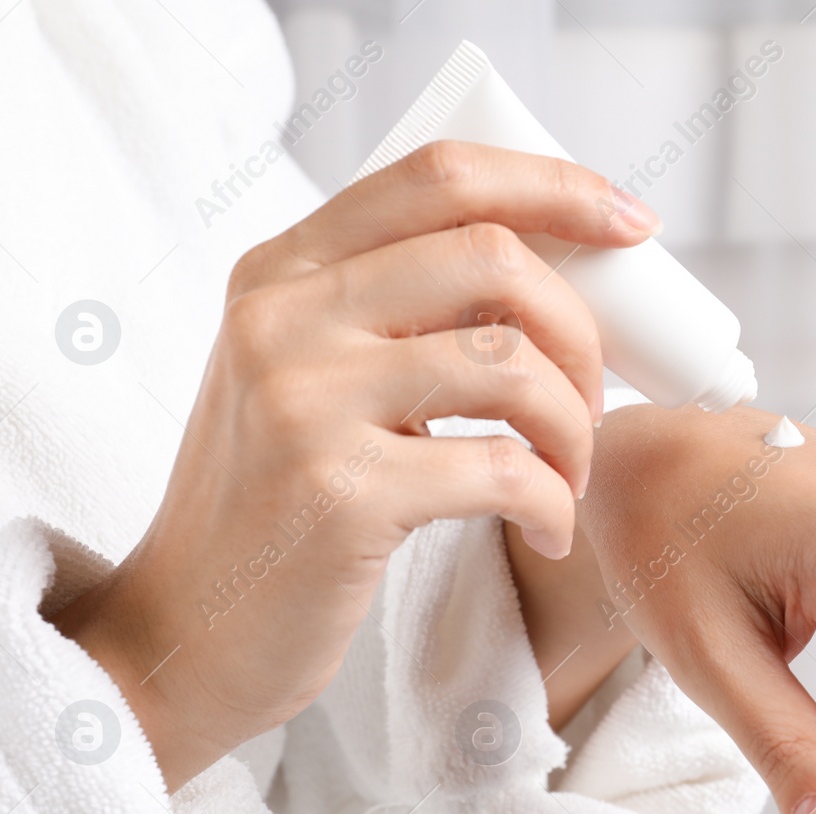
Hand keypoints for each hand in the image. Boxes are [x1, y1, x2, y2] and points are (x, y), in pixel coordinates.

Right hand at [51, 142, 660, 788]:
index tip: (630, 223)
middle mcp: (281, 316)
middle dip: (580, 328)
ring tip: (568, 474)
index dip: (553, 186)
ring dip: (575, 426)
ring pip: (511, 361)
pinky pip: (506, 469)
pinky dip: (554, 504)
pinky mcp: (339, 493)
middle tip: (593, 398)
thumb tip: (555, 270)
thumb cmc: (275, 507)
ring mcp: (303, 402)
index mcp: (280, 270)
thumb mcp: (308, 377)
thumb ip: (393, 312)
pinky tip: (548, 531)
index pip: (438, 176)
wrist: (185, 635)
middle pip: (492, 256)